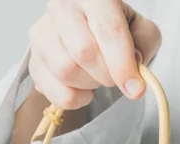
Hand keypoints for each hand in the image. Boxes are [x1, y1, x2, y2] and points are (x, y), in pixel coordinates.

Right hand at [28, 0, 161, 108]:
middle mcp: (62, 7)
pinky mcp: (34, 60)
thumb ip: (145, 43)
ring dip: (90, 85)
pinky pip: (56, 92)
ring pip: (66, 71)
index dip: (123, 64)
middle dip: (107, 75)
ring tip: (96, 76)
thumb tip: (133, 64)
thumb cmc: (115, 31)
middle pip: (84, 52)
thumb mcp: (141, 30)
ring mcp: (42, 33)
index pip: (108, 30)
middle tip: (115, 76)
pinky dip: (76, 99)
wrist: (87, 34)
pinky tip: (83, 88)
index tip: (135, 89)